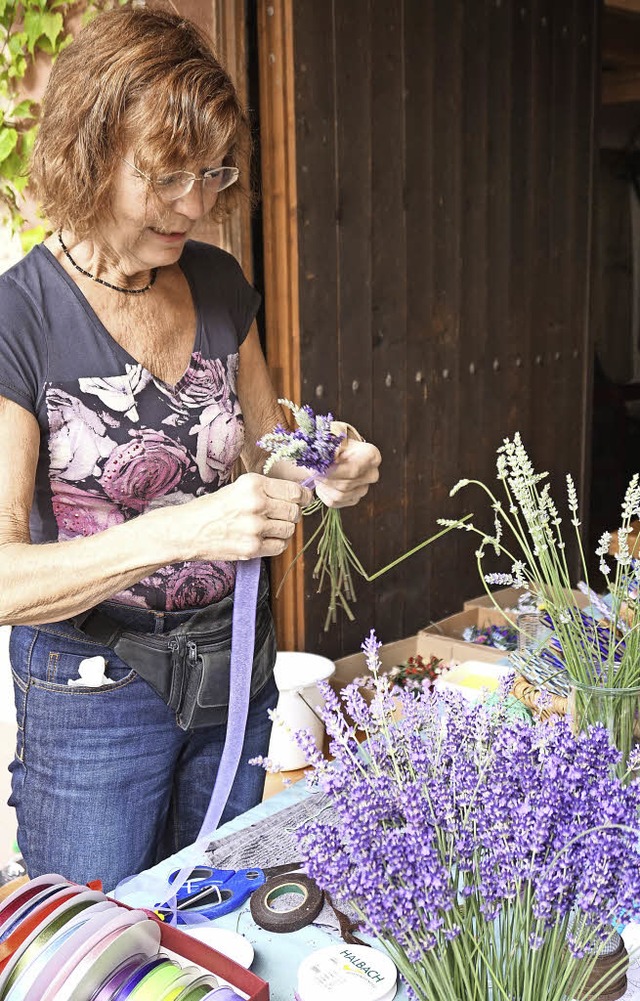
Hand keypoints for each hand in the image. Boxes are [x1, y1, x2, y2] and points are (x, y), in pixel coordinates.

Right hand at [186, 473, 312, 560]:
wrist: (187, 530)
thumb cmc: (212, 508)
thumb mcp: (238, 488)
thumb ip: (267, 490)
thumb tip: (298, 495)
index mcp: (253, 484)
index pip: (295, 491)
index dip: (304, 497)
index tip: (303, 499)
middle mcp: (256, 504)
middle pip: (295, 512)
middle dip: (293, 514)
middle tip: (281, 515)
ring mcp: (255, 528)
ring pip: (289, 530)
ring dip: (283, 529)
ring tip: (268, 527)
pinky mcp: (252, 548)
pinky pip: (279, 546)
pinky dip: (276, 543)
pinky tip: (263, 538)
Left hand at [314, 440, 380, 507]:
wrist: (338, 453)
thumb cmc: (337, 445)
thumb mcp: (334, 439)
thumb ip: (332, 446)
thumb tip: (331, 456)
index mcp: (371, 456)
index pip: (353, 470)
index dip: (333, 471)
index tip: (318, 467)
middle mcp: (371, 474)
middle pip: (345, 484)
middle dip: (325, 478)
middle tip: (312, 470)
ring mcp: (363, 489)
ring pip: (339, 495)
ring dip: (324, 486)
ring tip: (318, 475)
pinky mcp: (353, 499)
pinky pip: (334, 502)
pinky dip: (323, 493)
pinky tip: (322, 483)